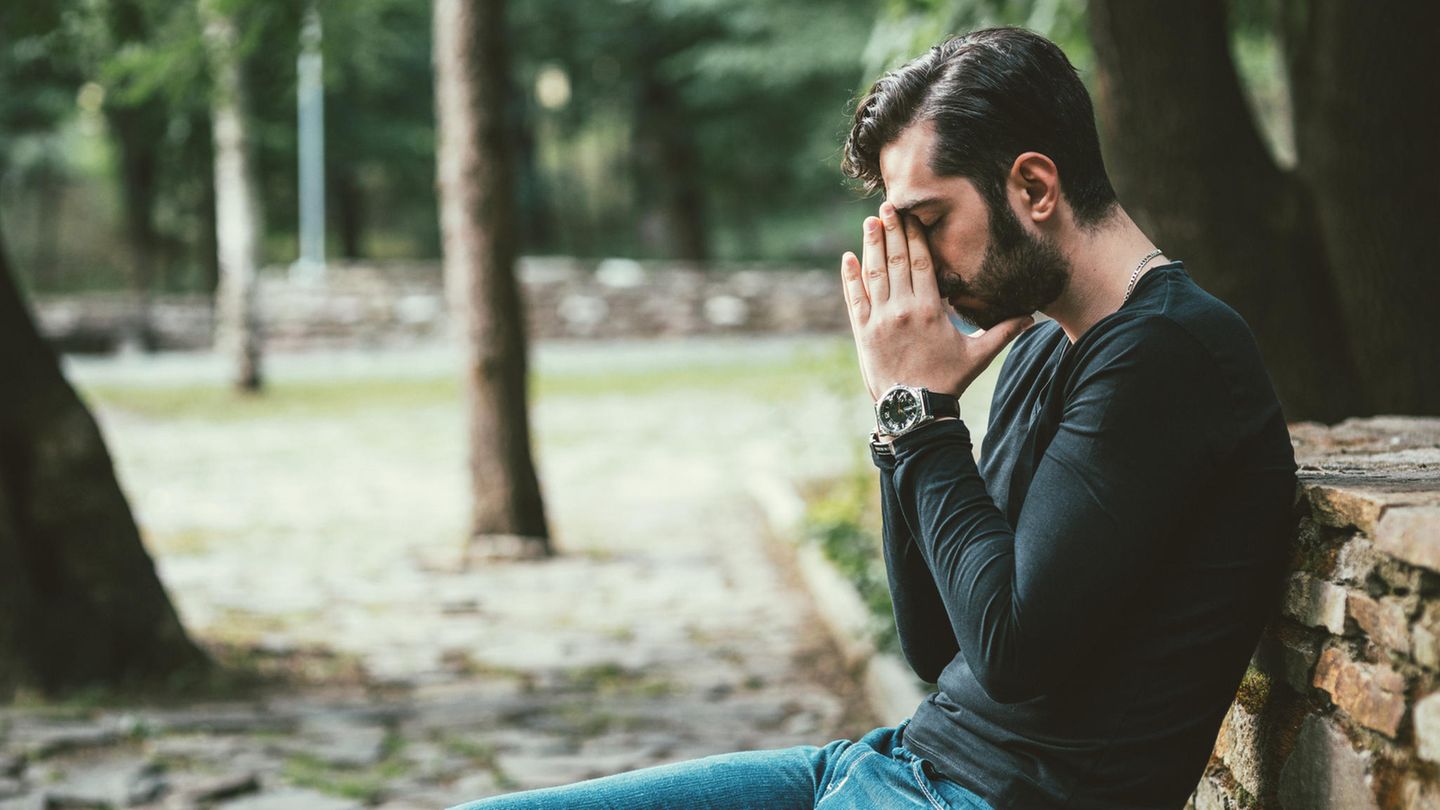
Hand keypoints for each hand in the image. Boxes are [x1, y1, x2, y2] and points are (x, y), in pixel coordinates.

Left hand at [840, 202, 1034, 400]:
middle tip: (887, 206)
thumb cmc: (947, 382)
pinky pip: (854, 299)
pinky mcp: (863, 333)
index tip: (910, 215)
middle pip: (896, 261)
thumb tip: (1032, 317)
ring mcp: (880, 320)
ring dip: (871, 246)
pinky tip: (848, 258)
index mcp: (930, 309)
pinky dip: (850, 277)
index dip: (915, 235)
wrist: (914, 410)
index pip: (922, 262)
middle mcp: (902, 309)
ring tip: (870, 222)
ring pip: (874, 274)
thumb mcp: (978, 356)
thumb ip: (1003, 332)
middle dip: (891, 231)